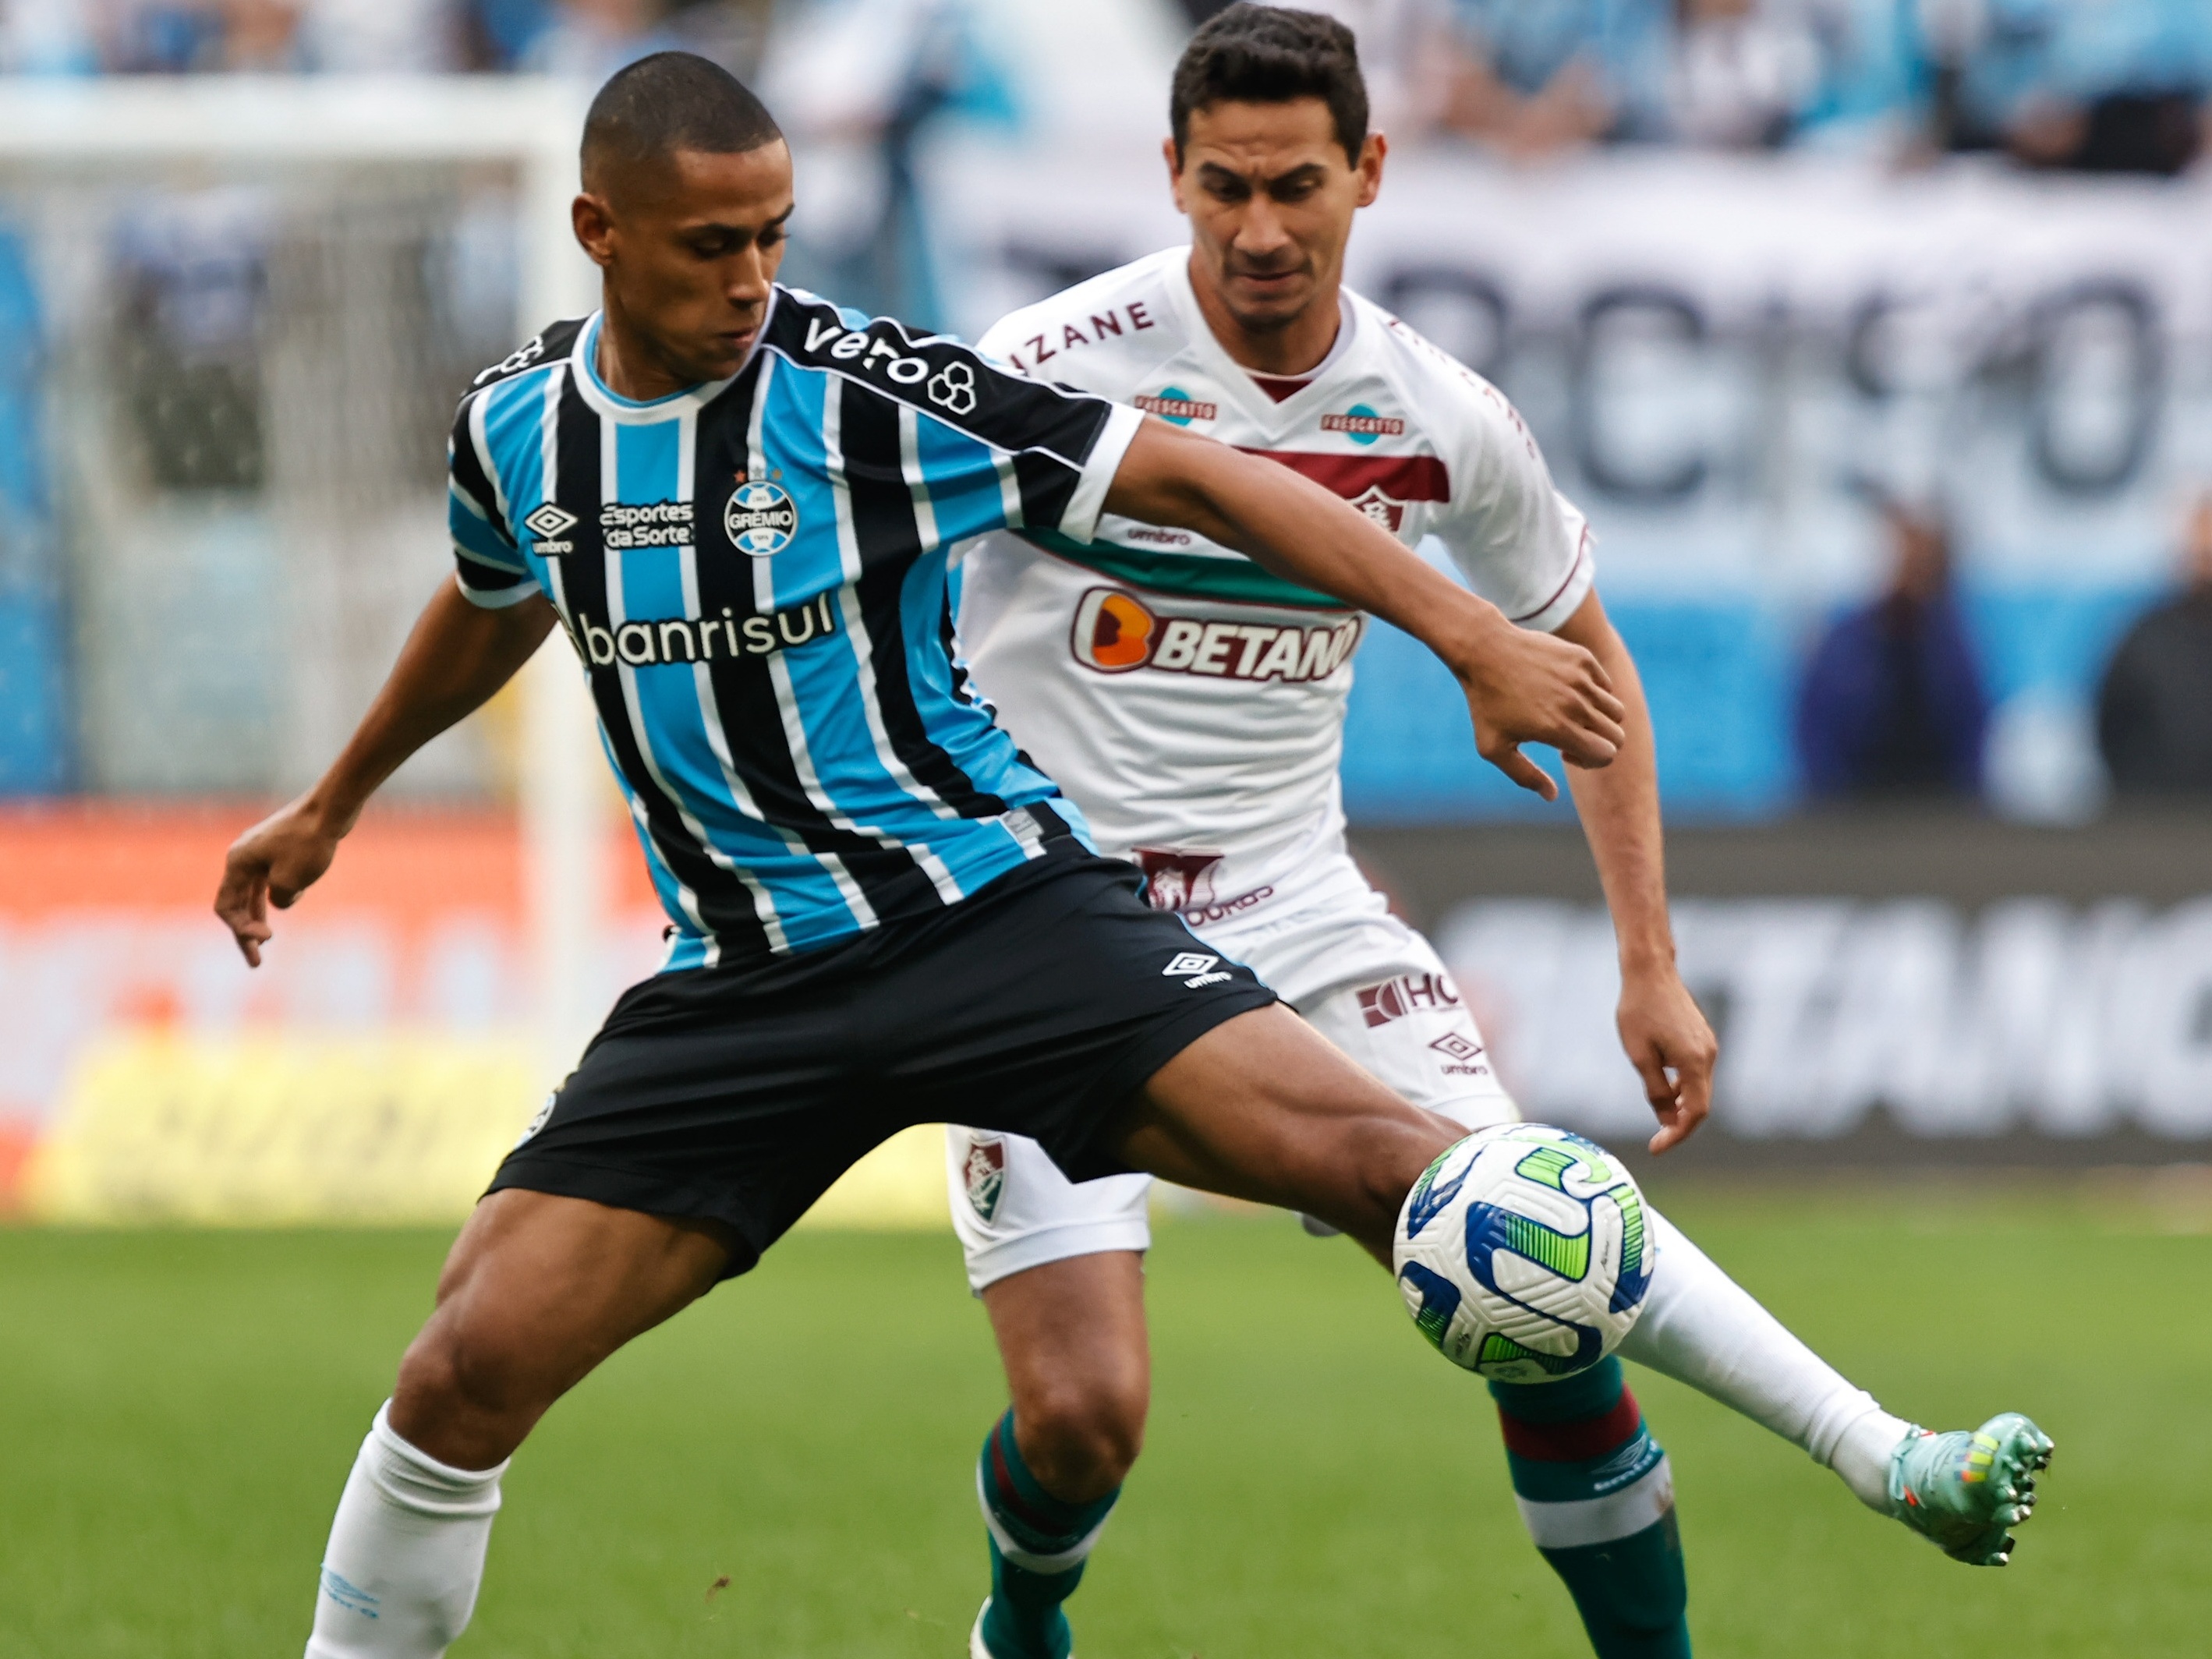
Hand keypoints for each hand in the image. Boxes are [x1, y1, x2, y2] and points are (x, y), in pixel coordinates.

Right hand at [213, 796, 347, 966]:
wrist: (332, 808)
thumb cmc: (309, 843)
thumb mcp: (291, 881)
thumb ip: (279, 899)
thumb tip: (279, 902)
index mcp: (237, 863)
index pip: (226, 907)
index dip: (241, 930)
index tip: (269, 940)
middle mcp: (243, 857)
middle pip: (238, 903)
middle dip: (246, 933)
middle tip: (256, 963)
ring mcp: (261, 852)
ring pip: (255, 892)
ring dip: (259, 916)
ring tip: (265, 940)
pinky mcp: (281, 850)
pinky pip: (272, 879)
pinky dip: (280, 893)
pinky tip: (295, 894)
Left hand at [1453, 612, 1624, 799]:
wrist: (1484, 650)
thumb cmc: (1485, 702)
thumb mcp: (1493, 747)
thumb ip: (1524, 776)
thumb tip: (1551, 796)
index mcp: (1558, 729)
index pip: (1606, 755)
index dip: (1592, 761)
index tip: (1566, 753)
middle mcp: (1576, 704)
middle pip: (1617, 736)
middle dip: (1600, 744)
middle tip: (1570, 736)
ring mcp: (1582, 679)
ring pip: (1616, 711)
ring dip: (1600, 720)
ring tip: (1572, 715)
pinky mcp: (1582, 658)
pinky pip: (1606, 685)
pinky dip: (1595, 694)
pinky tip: (1566, 693)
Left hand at [1616, 964, 1716, 1153]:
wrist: (1650, 972)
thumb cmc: (1638, 1010)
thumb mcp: (1639, 1055)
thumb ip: (1656, 1091)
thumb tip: (1668, 1121)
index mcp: (1694, 1061)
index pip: (1695, 1112)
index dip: (1678, 1134)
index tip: (1657, 1148)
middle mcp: (1708, 1055)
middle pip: (1701, 1104)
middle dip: (1680, 1126)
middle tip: (1656, 1142)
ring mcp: (1708, 1046)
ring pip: (1700, 1089)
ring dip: (1683, 1107)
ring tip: (1659, 1120)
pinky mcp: (1702, 1040)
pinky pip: (1697, 1073)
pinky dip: (1684, 1088)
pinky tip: (1666, 1091)